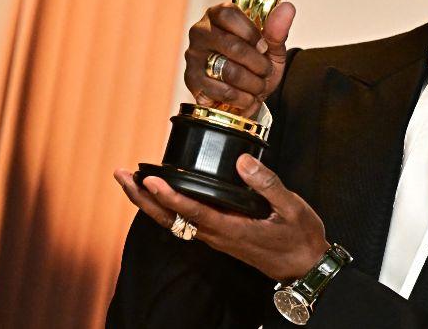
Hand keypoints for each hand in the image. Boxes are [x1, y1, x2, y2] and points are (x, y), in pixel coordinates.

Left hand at [114, 154, 329, 281]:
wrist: (305, 267)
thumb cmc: (300, 238)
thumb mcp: (291, 207)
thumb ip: (266, 184)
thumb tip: (241, 161)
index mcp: (232, 229)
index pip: (192, 212)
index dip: (169, 195)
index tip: (149, 180)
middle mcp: (217, 236)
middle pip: (169, 219)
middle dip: (142, 198)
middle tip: (122, 175)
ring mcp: (217, 238)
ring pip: (173, 222)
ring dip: (150, 203)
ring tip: (133, 181)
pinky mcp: (220, 236)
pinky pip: (185, 223)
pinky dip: (167, 208)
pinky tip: (163, 196)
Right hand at [184, 1, 295, 115]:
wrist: (247, 94)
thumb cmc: (256, 63)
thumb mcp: (271, 46)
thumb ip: (277, 29)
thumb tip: (287, 8)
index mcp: (218, 15)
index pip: (229, 15)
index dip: (252, 34)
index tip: (263, 47)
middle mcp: (200, 32)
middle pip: (233, 47)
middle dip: (259, 65)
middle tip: (266, 71)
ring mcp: (194, 56)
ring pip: (229, 71)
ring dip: (253, 84)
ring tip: (258, 86)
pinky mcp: (191, 80)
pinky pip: (222, 91)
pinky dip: (242, 99)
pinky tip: (247, 98)